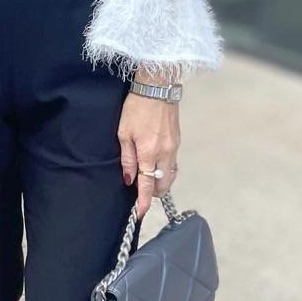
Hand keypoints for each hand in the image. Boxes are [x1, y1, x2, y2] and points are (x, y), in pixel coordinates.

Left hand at [117, 72, 179, 217]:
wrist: (157, 86)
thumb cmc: (137, 107)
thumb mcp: (123, 133)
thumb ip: (127, 159)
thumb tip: (130, 179)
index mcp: (149, 152)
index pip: (147, 186)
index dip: (143, 202)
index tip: (140, 214)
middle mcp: (165, 153)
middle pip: (163, 185)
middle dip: (153, 193)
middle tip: (141, 192)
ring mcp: (174, 148)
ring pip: (170, 175)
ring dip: (160, 181)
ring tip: (148, 178)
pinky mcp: (178, 141)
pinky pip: (173, 163)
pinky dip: (165, 169)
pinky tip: (155, 164)